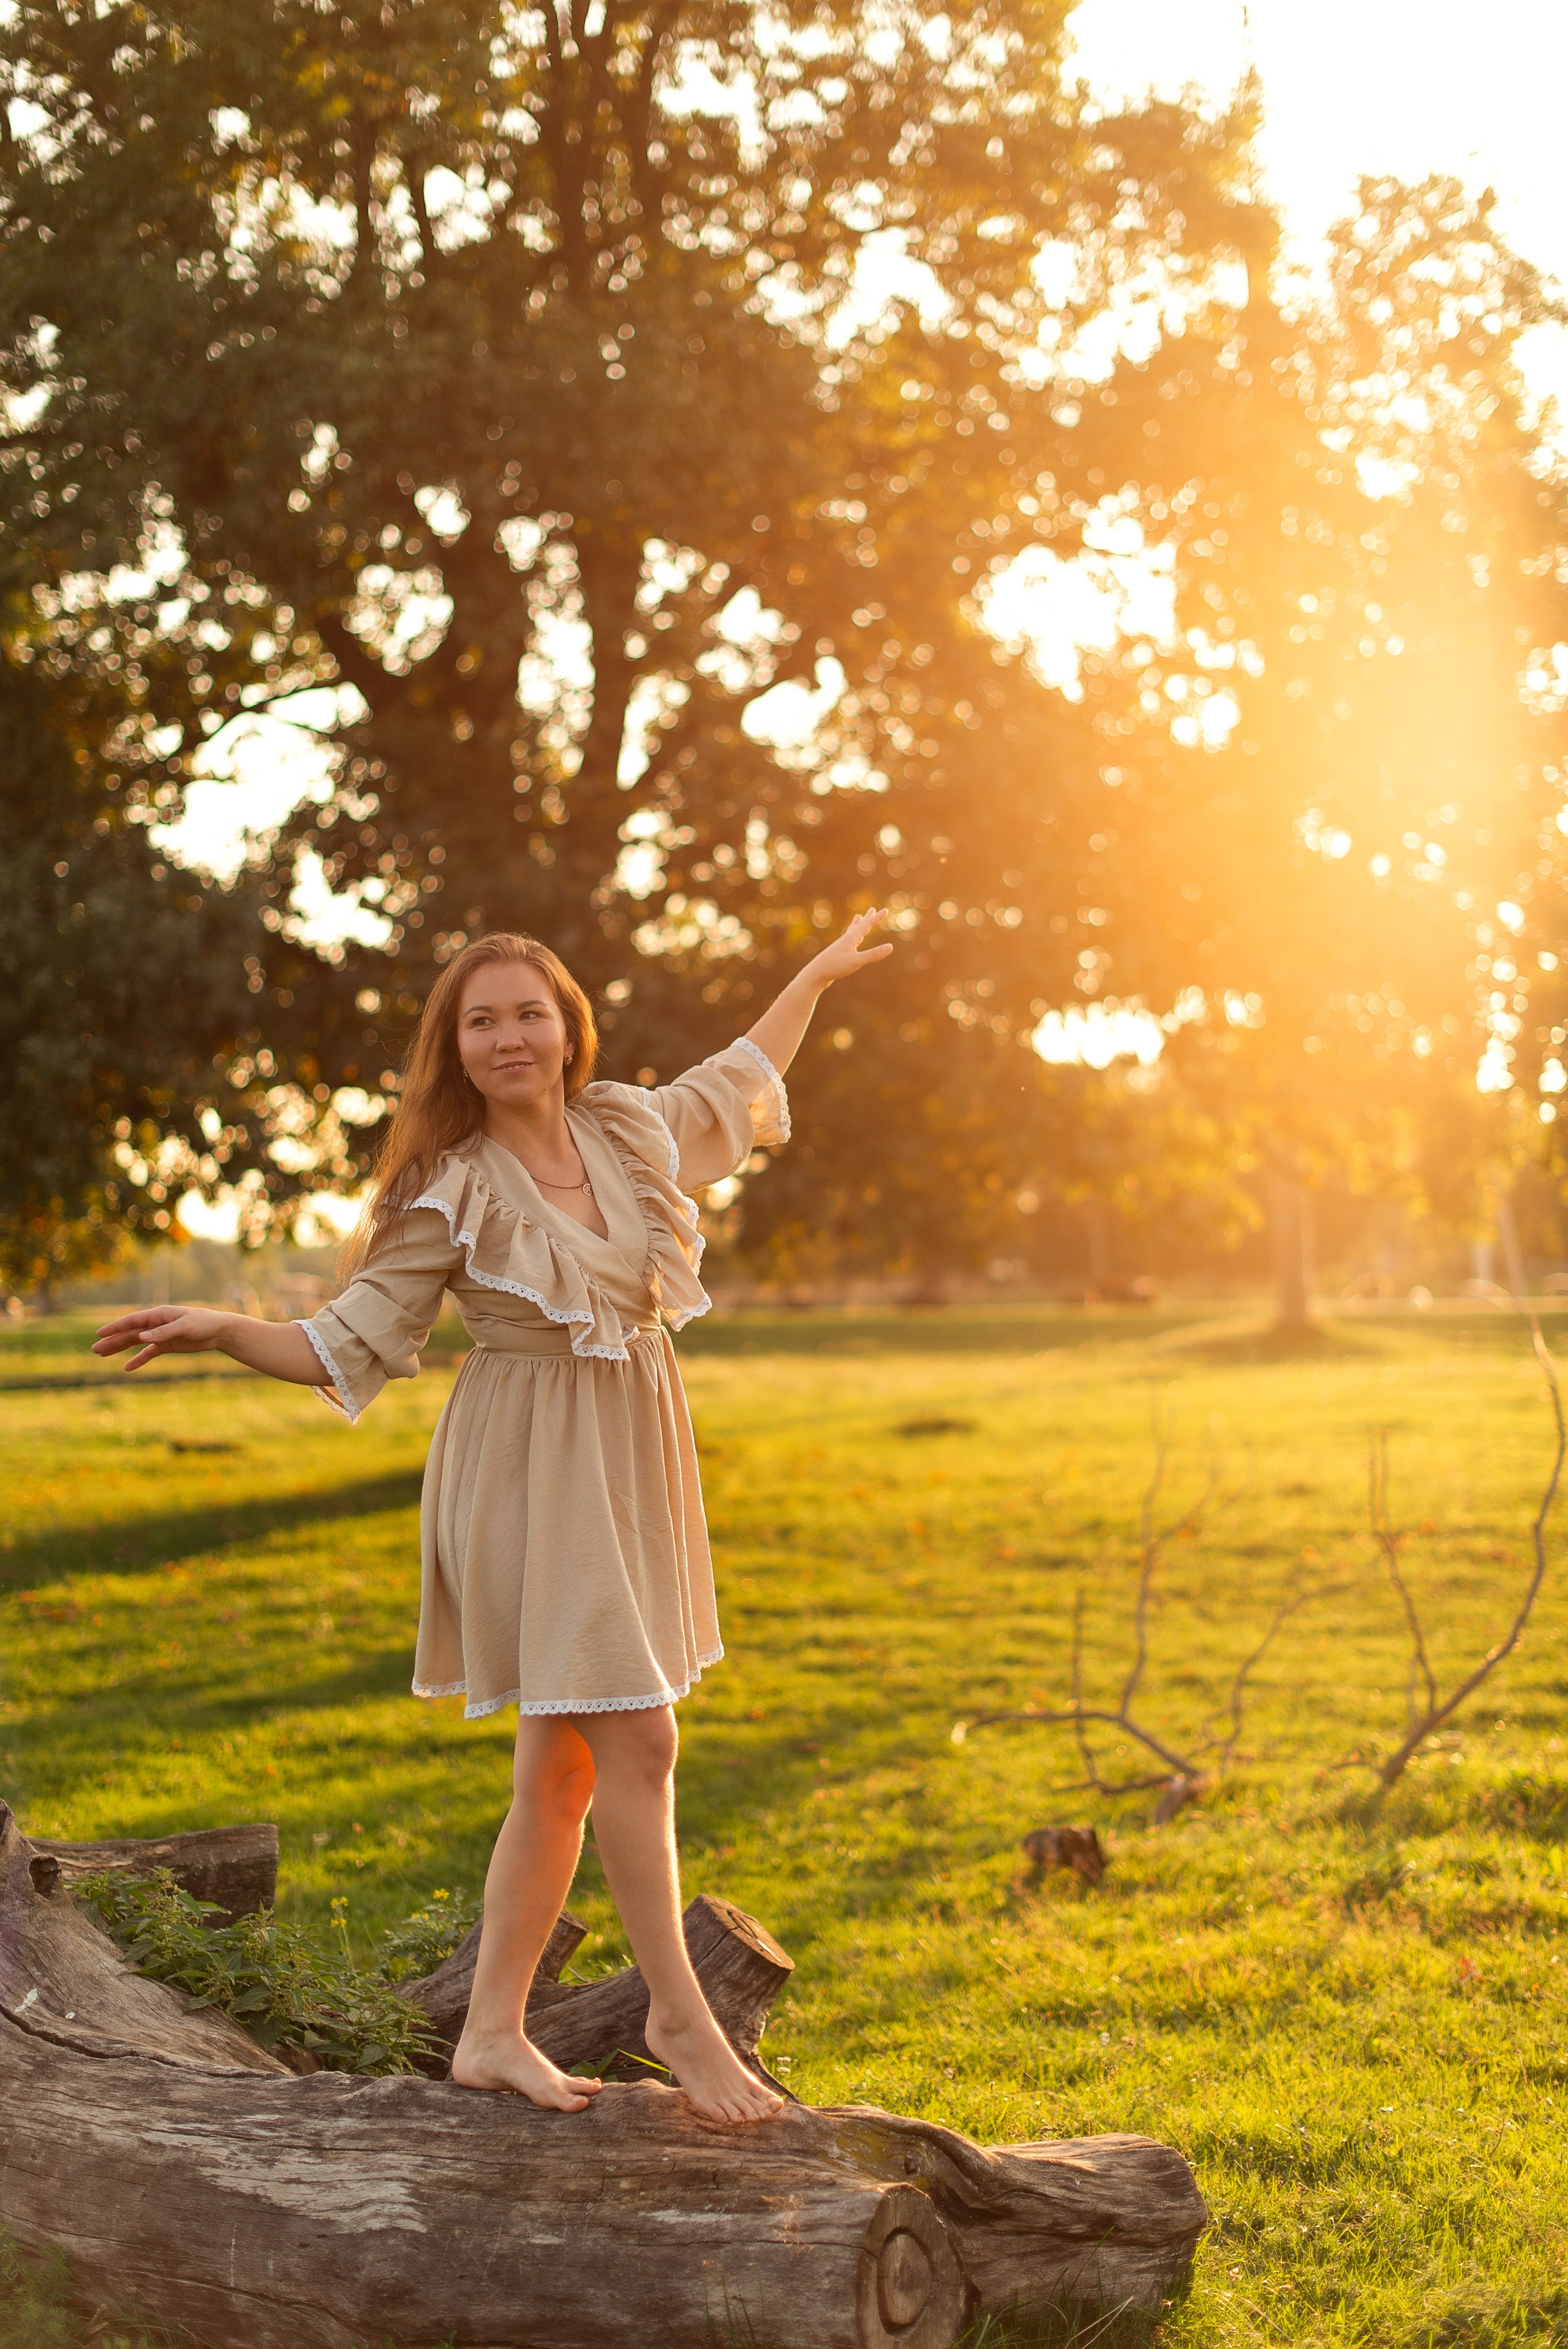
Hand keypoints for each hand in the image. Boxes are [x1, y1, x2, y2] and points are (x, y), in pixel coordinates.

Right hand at [92, 1305, 235, 1372]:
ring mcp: (160, 1335)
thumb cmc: (204, 1323)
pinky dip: (138, 1360)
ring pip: (135, 1343)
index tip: (99, 1334)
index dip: (115, 1327)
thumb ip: (163, 1332)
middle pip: (129, 1333)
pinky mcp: (167, 1345)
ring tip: (102, 1354)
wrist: (219, 1331)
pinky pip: (148, 1353)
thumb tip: (142, 1337)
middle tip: (94, 1349)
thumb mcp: (185, 1326)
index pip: (132, 1321)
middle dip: (112, 1340)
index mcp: (158, 1314)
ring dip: (120, 1348)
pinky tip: (127, 1367)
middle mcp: (156, 1324)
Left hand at [799, 908, 893, 992]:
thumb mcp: (856, 961)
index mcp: (851, 938)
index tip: (885, 909)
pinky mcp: (837, 954)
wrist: (815, 974)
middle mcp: (845, 939)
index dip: (876, 918)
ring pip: (851, 932)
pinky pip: (846, 941)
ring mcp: (840, 946)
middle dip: (867, 918)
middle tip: (872, 909)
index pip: (866, 925)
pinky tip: (849, 941)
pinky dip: (850, 936)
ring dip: (856, 924)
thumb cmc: (834, 967)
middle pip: (858, 925)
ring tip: (857, 917)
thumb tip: (891, 947)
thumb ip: (873, 954)